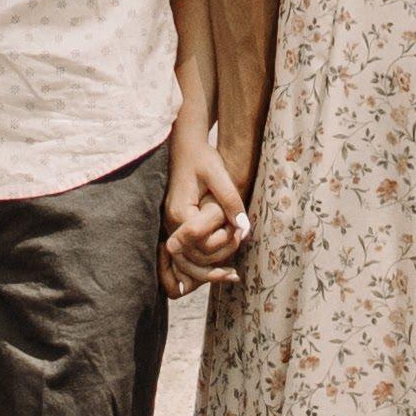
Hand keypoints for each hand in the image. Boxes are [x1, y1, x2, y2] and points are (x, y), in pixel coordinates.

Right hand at [163, 125, 252, 289]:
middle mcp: (172, 224)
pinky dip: (203, 265)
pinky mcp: (178, 228)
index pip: (199, 241)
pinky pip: (188, 256)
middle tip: (238, 248)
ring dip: (211, 267)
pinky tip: (223, 267)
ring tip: (232, 266)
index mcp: (180, 211)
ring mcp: (172, 228)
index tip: (239, 229)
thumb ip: (230, 200)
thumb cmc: (202, 157)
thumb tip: (243, 227)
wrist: (186, 148)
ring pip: (189, 263)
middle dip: (219, 257)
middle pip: (194, 258)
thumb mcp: (218, 174)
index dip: (222, 241)